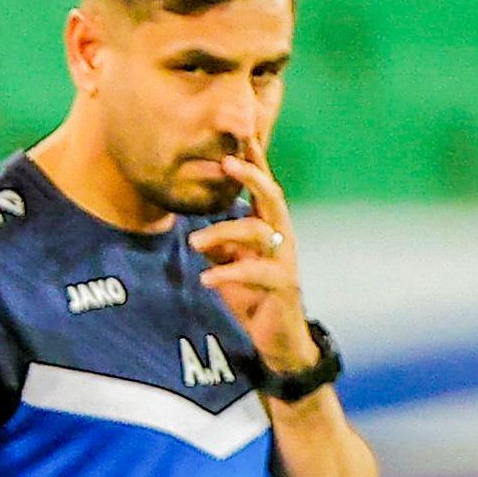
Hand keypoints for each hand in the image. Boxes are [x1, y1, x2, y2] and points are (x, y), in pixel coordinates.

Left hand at [189, 152, 320, 380]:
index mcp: (269, 228)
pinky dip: (228, 275)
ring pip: (259, 233)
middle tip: (226, 163)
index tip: (239, 137)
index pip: (262, 188)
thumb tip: (192, 221)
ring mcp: (285, 261)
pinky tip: (206, 280)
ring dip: (223, 232)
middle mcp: (282, 237)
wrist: (278, 339)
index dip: (253, 163)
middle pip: (272, 197)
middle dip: (251, 177)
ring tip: (194, 243)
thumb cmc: (253, 297)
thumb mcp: (229, 264)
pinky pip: (257, 274)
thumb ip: (218, 242)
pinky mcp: (283, 287)